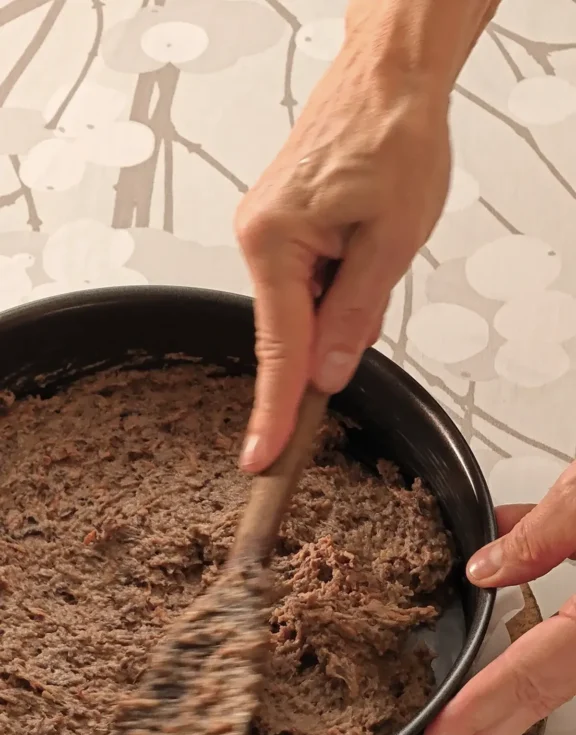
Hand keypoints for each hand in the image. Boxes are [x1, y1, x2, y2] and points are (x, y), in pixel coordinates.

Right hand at [235, 38, 449, 472]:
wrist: (389, 77)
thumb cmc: (394, 136)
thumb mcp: (392, 240)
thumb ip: (357, 316)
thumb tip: (331, 374)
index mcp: (275, 241)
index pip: (279, 350)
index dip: (276, 412)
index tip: (262, 458)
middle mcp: (258, 236)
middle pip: (290, 329)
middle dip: (335, 334)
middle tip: (375, 282)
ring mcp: (267, 230)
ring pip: (301, 306)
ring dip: (343, 301)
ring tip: (375, 244)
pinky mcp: (282, 226)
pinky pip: (304, 281)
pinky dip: (335, 283)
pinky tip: (361, 247)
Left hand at [423, 462, 575, 734]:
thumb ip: (541, 533)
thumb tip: (485, 568)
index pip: (531, 676)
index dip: (479, 714)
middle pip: (546, 691)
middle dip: (491, 730)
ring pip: (563, 671)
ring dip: (513, 695)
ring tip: (470, 720)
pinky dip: (543, 647)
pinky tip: (513, 619)